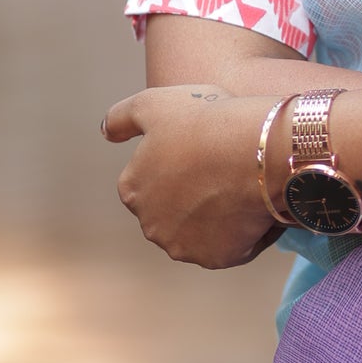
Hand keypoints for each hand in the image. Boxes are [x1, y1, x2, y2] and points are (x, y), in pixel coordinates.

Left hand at [103, 84, 281, 269]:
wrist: (256, 152)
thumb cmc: (205, 122)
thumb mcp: (154, 103)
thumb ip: (121, 117)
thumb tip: (106, 130)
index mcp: (133, 190)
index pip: (153, 180)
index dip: (180, 162)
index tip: (203, 149)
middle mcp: (150, 225)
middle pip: (175, 210)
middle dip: (195, 194)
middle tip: (225, 165)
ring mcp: (182, 246)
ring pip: (202, 229)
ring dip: (218, 214)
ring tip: (243, 183)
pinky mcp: (216, 259)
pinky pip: (231, 245)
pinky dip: (242, 230)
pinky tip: (254, 203)